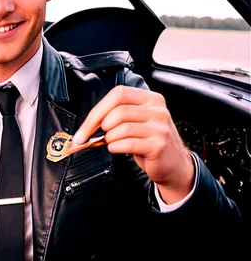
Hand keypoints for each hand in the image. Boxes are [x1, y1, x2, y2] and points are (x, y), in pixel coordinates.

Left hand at [72, 86, 194, 203]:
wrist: (174, 165)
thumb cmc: (151, 143)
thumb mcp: (139, 122)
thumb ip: (118, 116)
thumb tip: (90, 123)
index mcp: (151, 99)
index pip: (119, 94)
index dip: (98, 110)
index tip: (86, 126)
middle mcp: (158, 110)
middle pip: (118, 111)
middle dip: (99, 126)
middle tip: (96, 137)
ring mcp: (160, 127)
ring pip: (121, 128)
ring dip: (109, 138)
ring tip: (111, 142)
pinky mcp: (158, 145)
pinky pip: (127, 143)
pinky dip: (115, 147)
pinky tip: (117, 149)